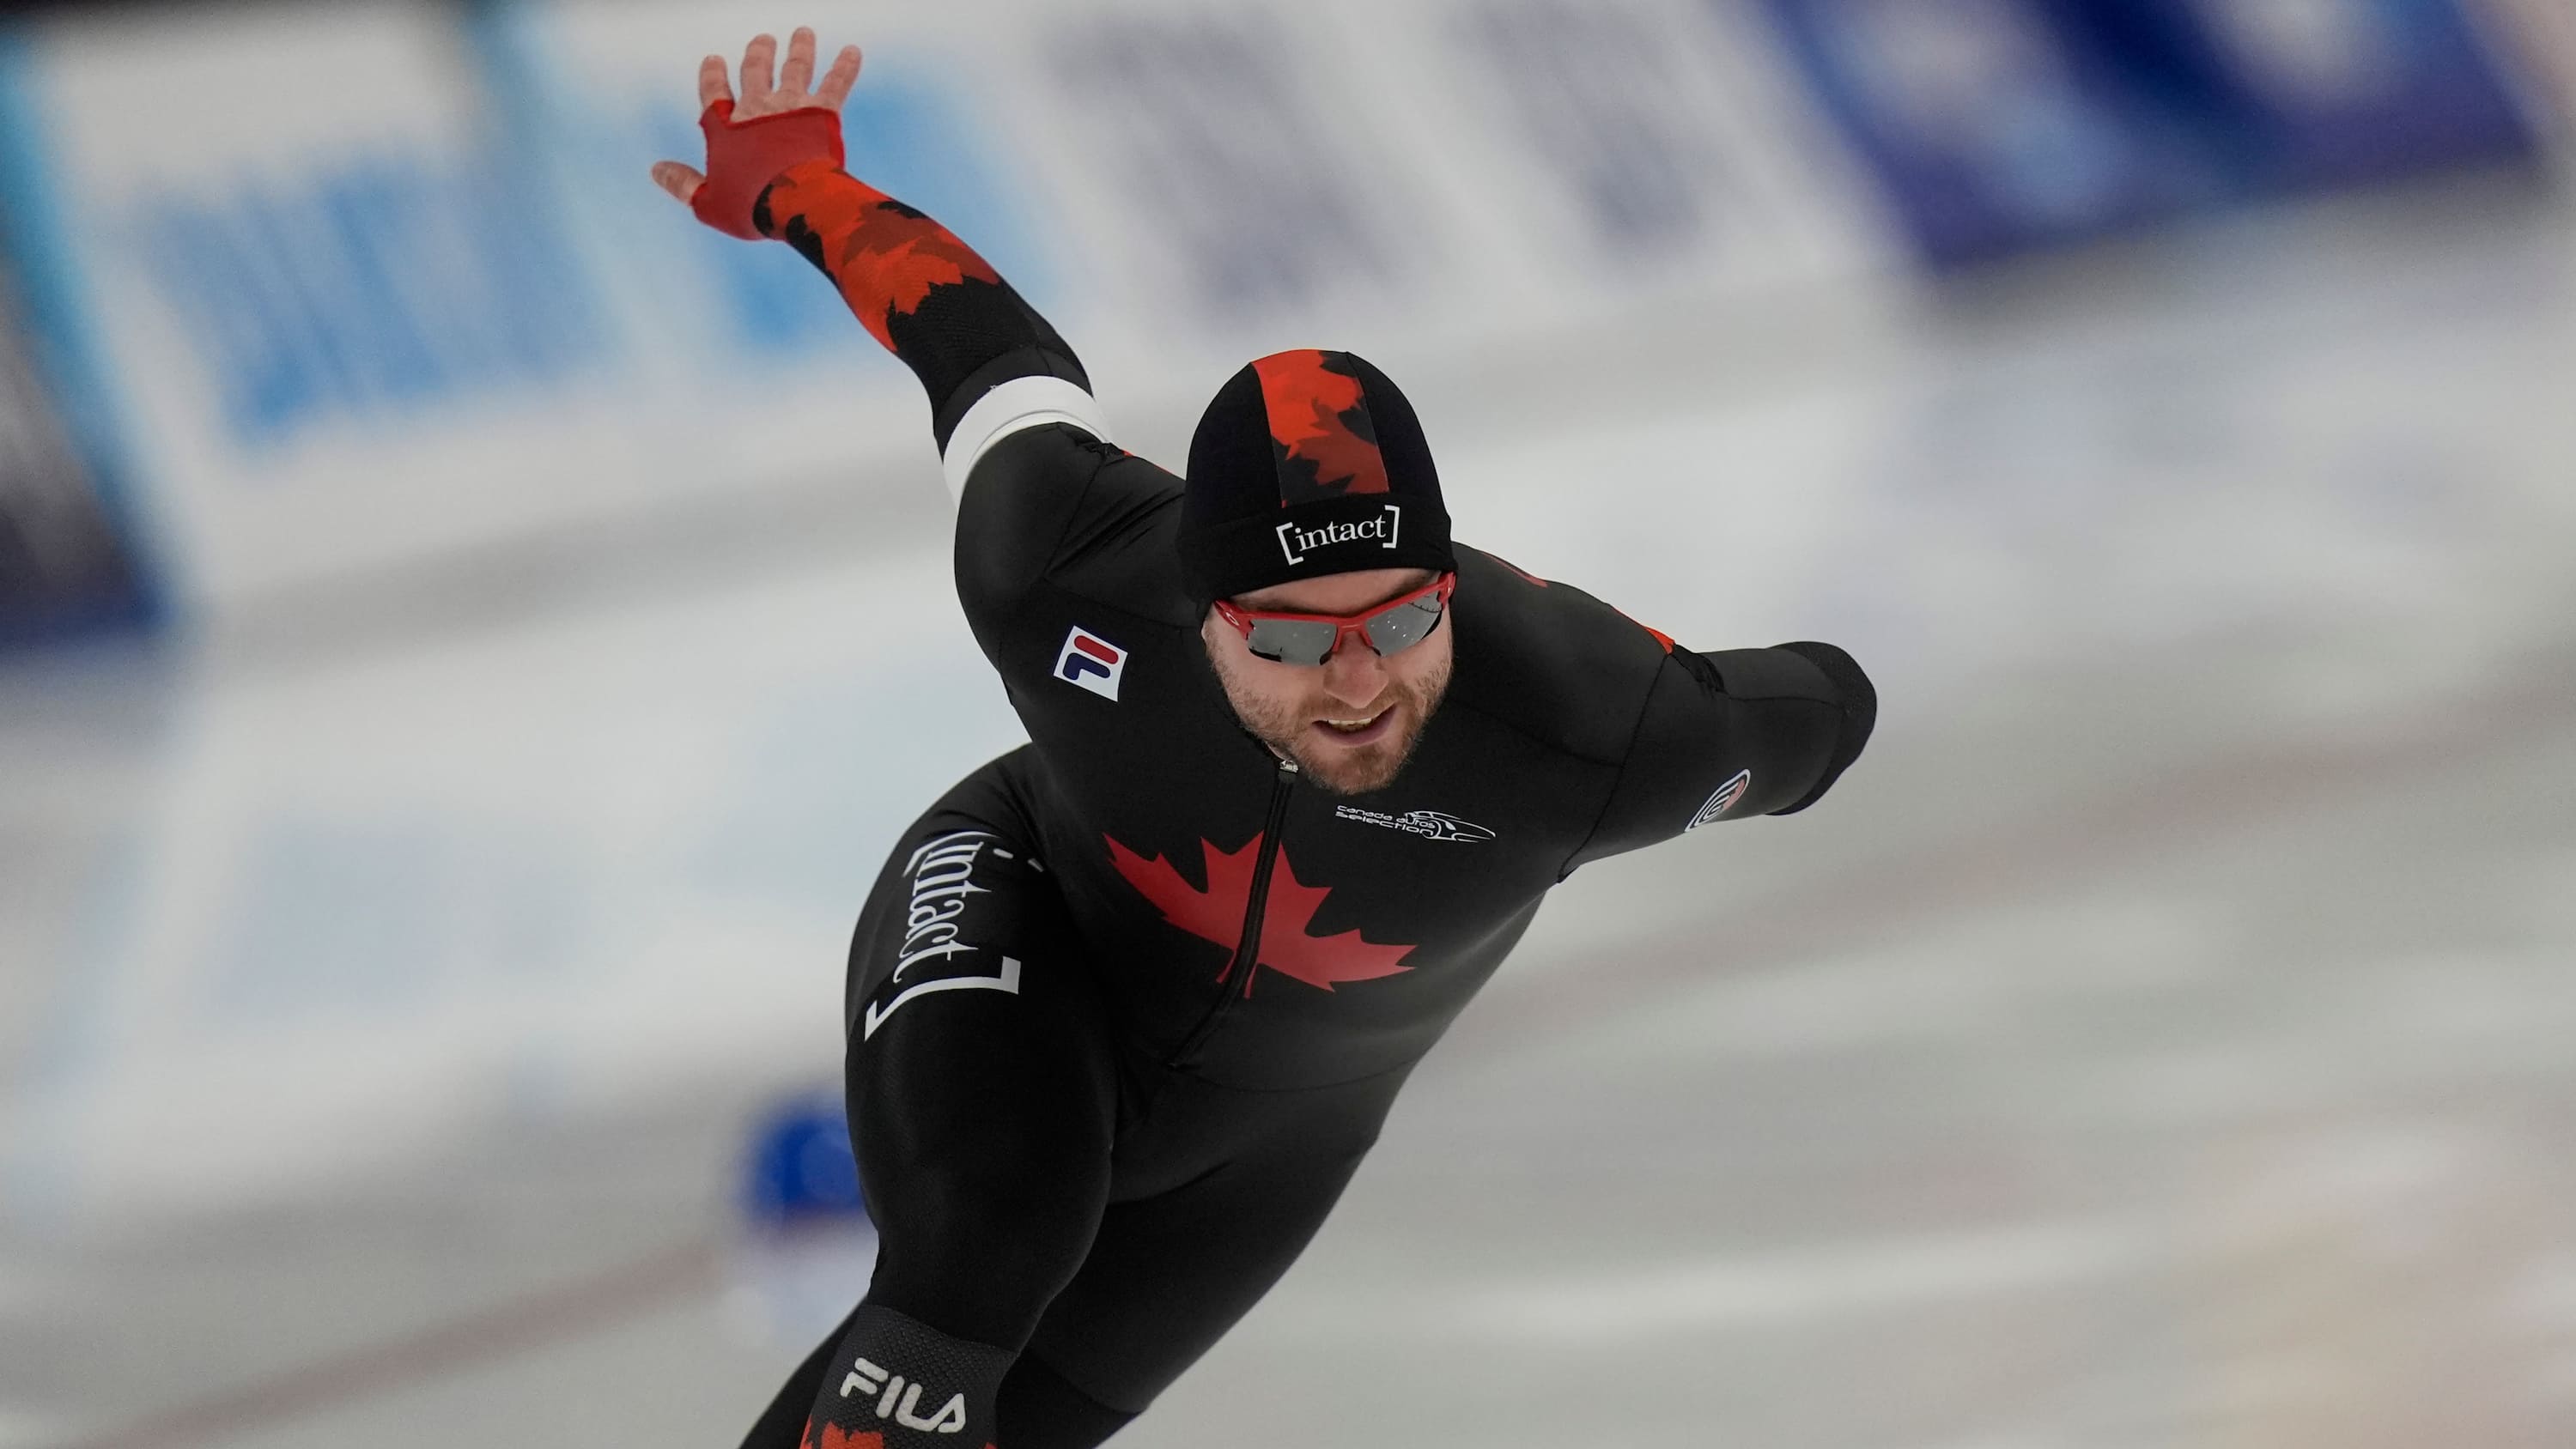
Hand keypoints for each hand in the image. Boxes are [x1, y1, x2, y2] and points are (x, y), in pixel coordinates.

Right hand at [650, 26, 862, 209]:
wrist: (796, 201)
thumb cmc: (751, 206)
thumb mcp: (709, 203)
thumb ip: (683, 184)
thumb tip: (656, 170)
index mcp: (725, 128)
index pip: (713, 93)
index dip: (712, 75)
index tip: (713, 60)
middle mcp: (756, 108)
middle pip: (755, 72)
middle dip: (758, 55)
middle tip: (764, 41)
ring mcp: (790, 107)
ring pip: (795, 69)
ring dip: (799, 50)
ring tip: (803, 34)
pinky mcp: (823, 113)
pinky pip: (836, 84)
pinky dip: (845, 66)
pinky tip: (853, 51)